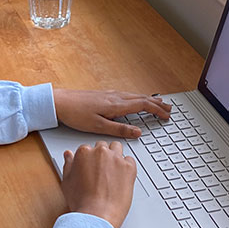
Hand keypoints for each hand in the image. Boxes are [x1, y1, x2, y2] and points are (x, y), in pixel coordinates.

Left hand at [52, 89, 171, 138]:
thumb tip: (137, 132)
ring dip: (149, 99)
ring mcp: (110, 94)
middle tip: (169, 108)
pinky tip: (137, 100)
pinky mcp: (104, 95)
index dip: (157, 110)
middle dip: (157, 103)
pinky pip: (128, 95)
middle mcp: (115, 97)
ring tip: (158, 102)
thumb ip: (119, 130)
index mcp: (116, 105)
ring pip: (135, 95)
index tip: (166, 115)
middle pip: (142, 98)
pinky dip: (138, 98)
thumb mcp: (98, 127)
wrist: (59, 102)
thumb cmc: (75, 114)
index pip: (142, 105)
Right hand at [61, 140, 136, 227]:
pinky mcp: (129, 168)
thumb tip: (68, 155)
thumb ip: (69, 164)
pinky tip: (122, 176)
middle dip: (102, 156)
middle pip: (103, 147)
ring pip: (117, 148)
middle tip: (101, 170)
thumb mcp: (67, 181)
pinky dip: (127, 166)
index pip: (87, 148)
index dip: (89, 159)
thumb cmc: (82, 201)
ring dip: (115, 155)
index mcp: (84, 153)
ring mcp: (116, 159)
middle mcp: (100, 152)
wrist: (97, 215)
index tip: (90, 167)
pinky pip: (130, 160)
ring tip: (112, 170)